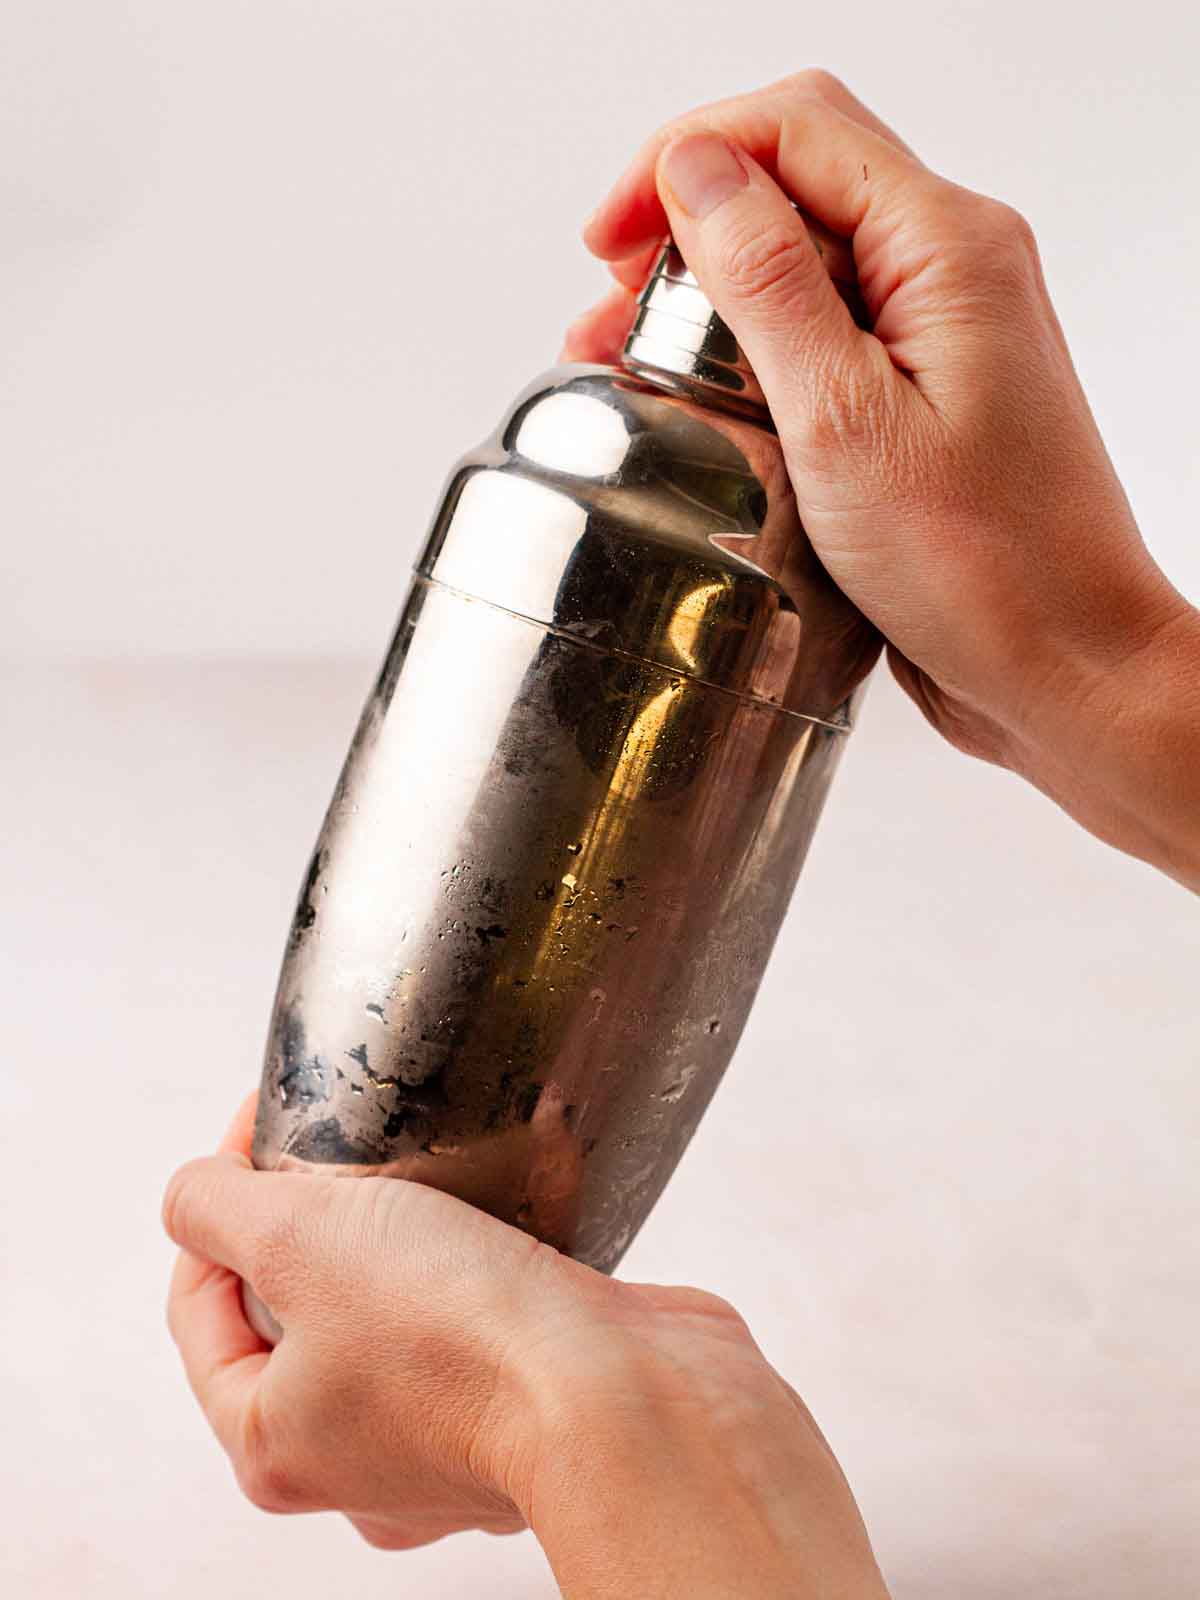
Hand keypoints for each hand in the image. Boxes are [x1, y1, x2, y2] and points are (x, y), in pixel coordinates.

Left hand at [165, 1096, 889, 1595]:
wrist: (629, 1398)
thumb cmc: (465, 1334)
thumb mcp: (303, 1237)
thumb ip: (216, 1207)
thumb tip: (192, 1194)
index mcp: (274, 1445)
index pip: (200, 1312)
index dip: (218, 1206)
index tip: (261, 1127)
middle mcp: (354, 1465)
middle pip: (293, 1320)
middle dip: (309, 1228)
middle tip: (340, 1157)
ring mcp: (444, 1446)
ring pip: (386, 1323)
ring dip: (398, 1250)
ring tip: (424, 1184)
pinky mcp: (523, 1411)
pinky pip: (475, 1331)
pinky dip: (477, 1276)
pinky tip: (497, 1228)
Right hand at [574, 72, 1199, 888]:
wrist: (1066, 669)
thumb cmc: (985, 569)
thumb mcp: (846, 423)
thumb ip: (769, 286)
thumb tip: (697, 172)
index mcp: (947, 247)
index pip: (796, 127)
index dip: (684, 159)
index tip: (609, 240)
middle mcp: (953, 268)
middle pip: (796, 185)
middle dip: (684, 232)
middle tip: (607, 315)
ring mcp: (942, 332)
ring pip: (804, 264)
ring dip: (708, 298)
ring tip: (627, 363)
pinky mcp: (925, 395)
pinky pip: (827, 337)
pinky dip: (752, 354)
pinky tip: (699, 404)